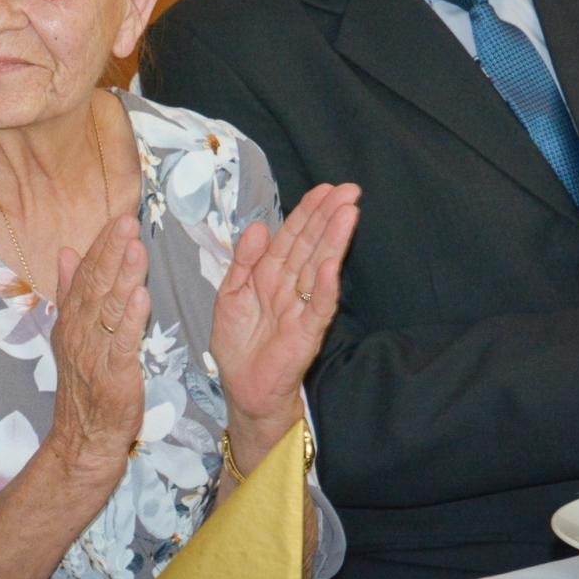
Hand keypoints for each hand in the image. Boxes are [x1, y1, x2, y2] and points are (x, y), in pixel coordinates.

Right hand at [42, 216, 148, 482]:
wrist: (85, 437)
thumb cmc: (86, 383)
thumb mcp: (72, 333)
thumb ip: (71, 291)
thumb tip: (67, 251)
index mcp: (72, 318)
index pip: (86, 275)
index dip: (102, 246)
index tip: (118, 219)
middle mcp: (80, 331)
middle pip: (97, 285)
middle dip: (112, 252)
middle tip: (127, 223)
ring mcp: (95, 352)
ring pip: (110, 308)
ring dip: (123, 276)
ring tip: (136, 248)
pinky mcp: (114, 373)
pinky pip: (124, 341)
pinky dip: (132, 318)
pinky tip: (142, 295)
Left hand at [211, 183, 359, 459]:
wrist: (243, 390)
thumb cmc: (237, 345)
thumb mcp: (230, 295)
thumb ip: (243, 261)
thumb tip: (260, 226)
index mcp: (270, 274)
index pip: (292, 237)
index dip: (307, 212)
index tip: (325, 188)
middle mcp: (291, 285)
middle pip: (312, 244)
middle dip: (328, 216)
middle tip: (349, 189)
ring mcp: (302, 307)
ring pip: (319, 267)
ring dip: (333, 240)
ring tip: (349, 212)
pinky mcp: (308, 332)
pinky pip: (318, 306)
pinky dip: (324, 285)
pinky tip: (330, 264)